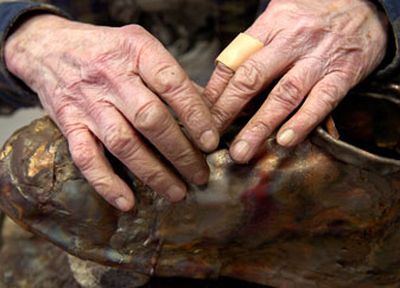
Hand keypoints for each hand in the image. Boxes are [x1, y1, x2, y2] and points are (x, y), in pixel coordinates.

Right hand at [5, 15, 218, 210]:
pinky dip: (106, 183)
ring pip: (124, 143)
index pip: (172, 84)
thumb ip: (172, 78)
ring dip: (153, 173)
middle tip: (200, 174)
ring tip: (177, 192)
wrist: (48, 48)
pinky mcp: (69, 124)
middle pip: (150, 119)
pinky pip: (86, 158)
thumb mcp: (141, 47)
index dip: (195, 115)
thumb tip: (209, 111)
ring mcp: (88, 103)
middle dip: (180, 152)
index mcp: (136, 51)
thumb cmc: (106, 50)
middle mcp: (112, 77)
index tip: (211, 142)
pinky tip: (127, 202)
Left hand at [204, 0, 387, 162]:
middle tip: (211, 136)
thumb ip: (255, 48)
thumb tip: (225, 83)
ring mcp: (318, 58)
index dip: (215, 91)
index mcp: (271, 25)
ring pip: (283, 94)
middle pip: (252, 78)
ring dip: (259, 126)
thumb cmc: (314, 18)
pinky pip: (321, 101)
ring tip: (241, 150)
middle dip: (227, 110)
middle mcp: (293, 40)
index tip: (202, 115)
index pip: (234, 62)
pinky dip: (302, 122)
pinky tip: (284, 140)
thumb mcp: (280, 20)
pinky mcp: (343, 74)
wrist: (365, 7)